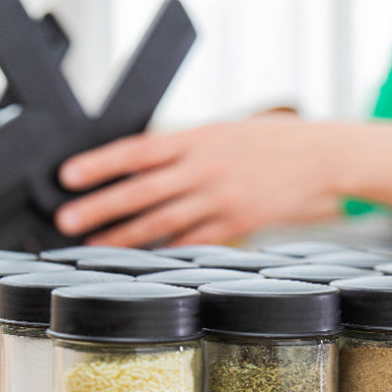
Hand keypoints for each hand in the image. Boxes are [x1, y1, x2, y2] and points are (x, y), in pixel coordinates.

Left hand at [54, 117, 340, 246]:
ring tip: (94, 246)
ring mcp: (222, 198)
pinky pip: (195, 240)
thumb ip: (188, 148)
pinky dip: (168, 250)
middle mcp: (205, 168)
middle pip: (142, 190)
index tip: (68, 175)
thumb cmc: (274, 142)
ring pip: (163, 221)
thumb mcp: (227, 131)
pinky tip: (145, 260)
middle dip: (101, 206)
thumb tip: (146, 165)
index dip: (100, 164)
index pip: (138, 150)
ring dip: (125, 236)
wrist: (325, 157)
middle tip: (66, 220)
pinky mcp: (239, 223)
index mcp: (199, 137)